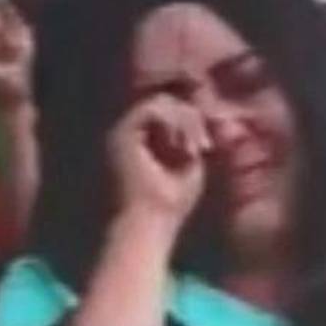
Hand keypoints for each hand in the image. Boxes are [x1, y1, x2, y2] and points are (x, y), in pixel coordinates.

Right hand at [107, 93, 210, 233]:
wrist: (146, 227)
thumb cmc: (168, 205)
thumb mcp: (188, 163)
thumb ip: (191, 136)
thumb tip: (201, 112)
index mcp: (141, 138)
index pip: (167, 108)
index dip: (189, 117)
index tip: (205, 144)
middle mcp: (127, 131)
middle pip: (164, 99)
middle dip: (191, 116)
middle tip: (204, 145)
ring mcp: (121, 130)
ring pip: (159, 100)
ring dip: (186, 120)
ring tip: (195, 149)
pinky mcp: (120, 133)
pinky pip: (151, 108)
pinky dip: (173, 123)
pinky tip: (183, 147)